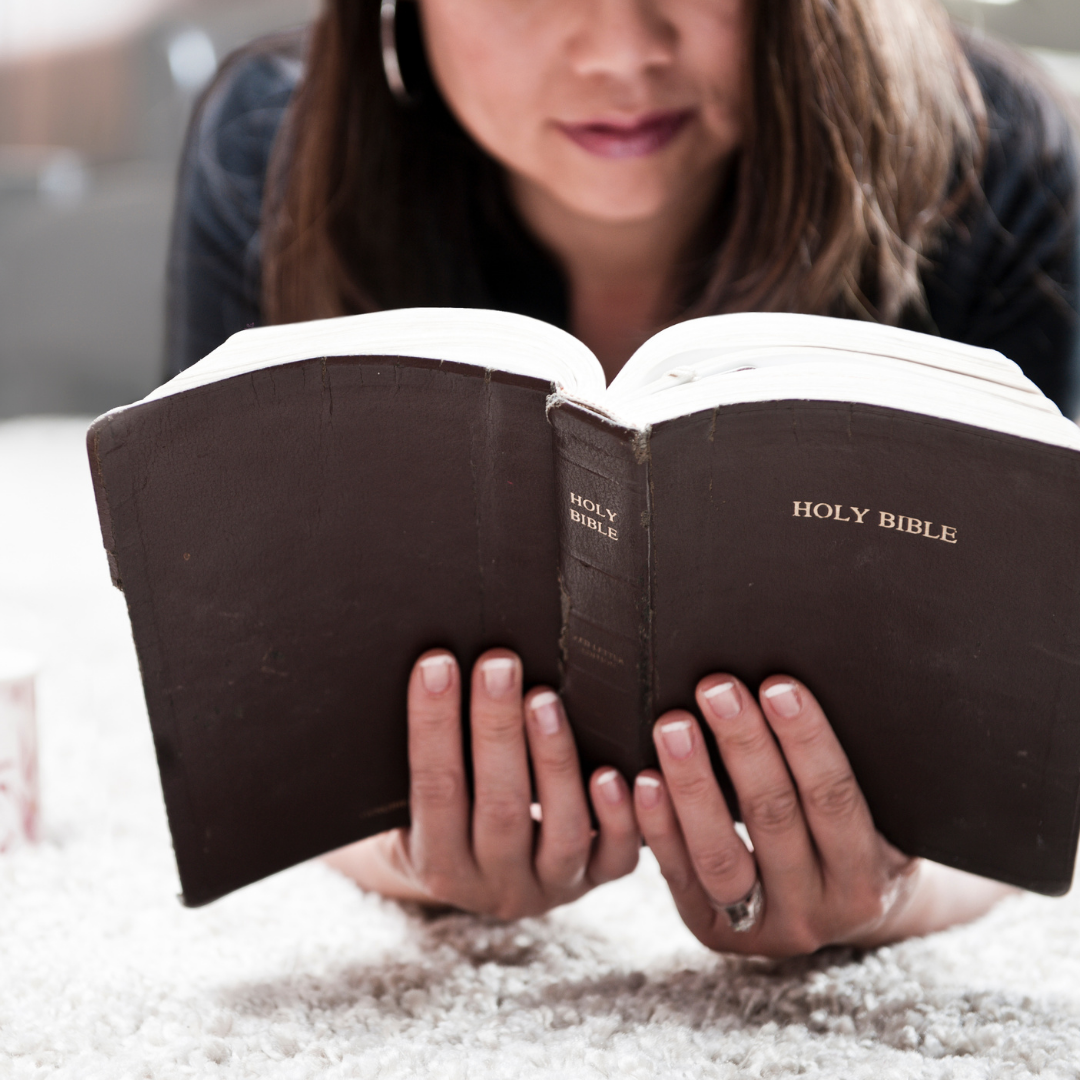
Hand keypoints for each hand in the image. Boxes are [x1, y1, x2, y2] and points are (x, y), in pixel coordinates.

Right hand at [324, 648, 638, 917]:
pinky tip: (613, 771)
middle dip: (497, 729)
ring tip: (545, 700)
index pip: (433, 789)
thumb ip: (425, 755)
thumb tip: (427, 669)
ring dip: (554, 760)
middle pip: (499, 807)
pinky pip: (616, 857)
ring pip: (562, 831)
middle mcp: (495, 883)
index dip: (433, 726)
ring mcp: (550, 886)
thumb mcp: (413, 804)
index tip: (437, 664)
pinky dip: (620, 816)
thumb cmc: (449, 814)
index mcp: (437, 864)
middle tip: (499, 664)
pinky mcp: (596, 881)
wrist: (486, 883)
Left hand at [634, 674, 1002, 956]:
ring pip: (719, 855)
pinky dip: (658, 826)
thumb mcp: (882, 817)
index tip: (778, 685)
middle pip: (774, 820)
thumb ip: (854, 771)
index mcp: (868, 879)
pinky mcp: (712, 931)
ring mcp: (761, 928)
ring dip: (693, 784)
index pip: (834, 800)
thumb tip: (802, 689)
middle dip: (743, 746)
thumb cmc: (859, 839)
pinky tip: (642, 780)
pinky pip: (678, 875)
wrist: (844, 917)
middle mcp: (817, 912)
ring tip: (672, 725)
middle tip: (716, 688)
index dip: (807, 741)